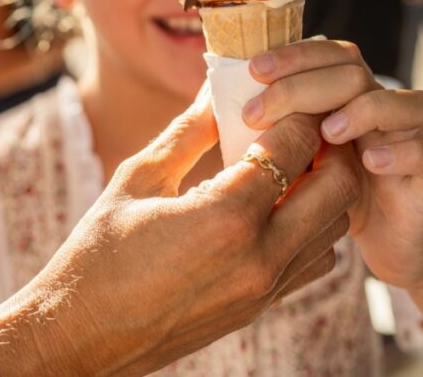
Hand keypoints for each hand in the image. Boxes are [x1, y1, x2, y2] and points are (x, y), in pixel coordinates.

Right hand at [5, 85, 358, 375]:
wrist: (83, 333)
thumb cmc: (98, 253)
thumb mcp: (138, 179)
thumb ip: (188, 133)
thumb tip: (217, 90)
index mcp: (225, 217)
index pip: (295, 147)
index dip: (297, 112)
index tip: (284, 96)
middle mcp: (260, 256)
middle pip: (339, 187)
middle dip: (328, 146)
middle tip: (299, 124)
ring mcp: (266, 288)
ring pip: (337, 225)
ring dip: (326, 187)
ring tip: (290, 162)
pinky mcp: (262, 307)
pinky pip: (316, 261)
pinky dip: (313, 226)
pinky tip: (276, 206)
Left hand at [241, 40, 422, 289]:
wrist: (387, 241)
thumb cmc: (330, 193)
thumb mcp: (295, 157)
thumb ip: (271, 128)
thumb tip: (212, 100)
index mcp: (352, 93)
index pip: (330, 54)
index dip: (294, 56)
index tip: (253, 70)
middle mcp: (389, 104)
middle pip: (357, 73)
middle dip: (305, 86)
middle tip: (259, 113)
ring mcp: (422, 137)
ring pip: (412, 102)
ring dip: (364, 110)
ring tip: (326, 131)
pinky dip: (407, 153)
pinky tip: (371, 161)